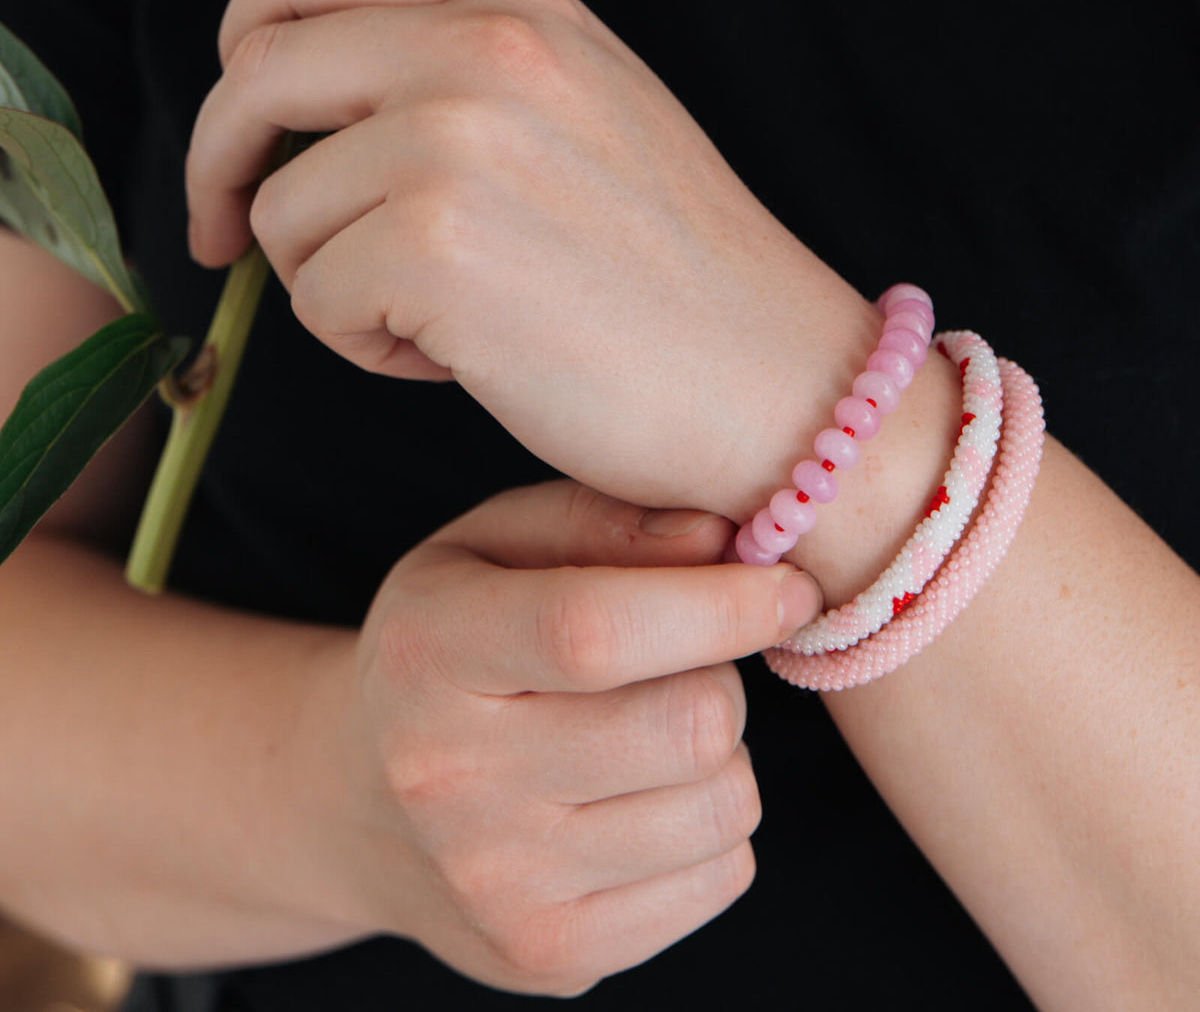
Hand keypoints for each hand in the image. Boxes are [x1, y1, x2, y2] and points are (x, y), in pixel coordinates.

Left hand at [186, 0, 882, 520]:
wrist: (773, 384)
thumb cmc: (679, 280)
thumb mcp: (585, 119)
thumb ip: (467, 75)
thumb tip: (324, 111)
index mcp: (518, 6)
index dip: (244, 43)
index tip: (246, 126)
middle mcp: (482, 48)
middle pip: (258, 71)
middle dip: (219, 166)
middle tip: (223, 238)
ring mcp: (456, 141)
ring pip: (282, 209)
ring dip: (334, 283)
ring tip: (440, 324)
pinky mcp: (438, 247)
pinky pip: (316, 299)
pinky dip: (366, 345)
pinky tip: (459, 359)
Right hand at [308, 480, 821, 994]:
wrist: (363, 800)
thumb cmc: (451, 643)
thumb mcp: (493, 545)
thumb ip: (601, 521)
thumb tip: (721, 538)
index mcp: (432, 652)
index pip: (594, 632)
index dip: (716, 605)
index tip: (788, 586)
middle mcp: (451, 781)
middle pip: (686, 726)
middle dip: (721, 675)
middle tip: (683, 661)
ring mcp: (500, 886)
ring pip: (722, 805)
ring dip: (720, 753)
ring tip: (651, 730)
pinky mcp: (552, 953)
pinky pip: (721, 876)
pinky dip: (710, 826)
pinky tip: (642, 798)